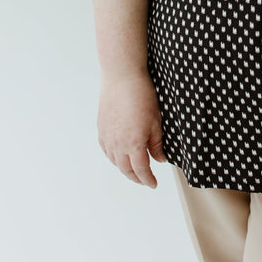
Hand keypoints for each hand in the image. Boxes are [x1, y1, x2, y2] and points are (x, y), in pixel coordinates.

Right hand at [97, 71, 167, 186]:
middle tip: (144, 180)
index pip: (141, 170)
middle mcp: (118, 145)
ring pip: (115, 162)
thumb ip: (157, 143)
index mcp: (134, 145)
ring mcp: (107, 137)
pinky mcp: (101, 129)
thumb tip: (159, 159)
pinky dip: (114, 158)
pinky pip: (106, 150)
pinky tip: (119, 156)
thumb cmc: (141, 96)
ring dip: (124, 169)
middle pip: (126, 170)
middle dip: (136, 178)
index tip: (153, 184)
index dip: (148, 179)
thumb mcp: (156, 121)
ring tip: (133, 169)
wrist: (122, 78)